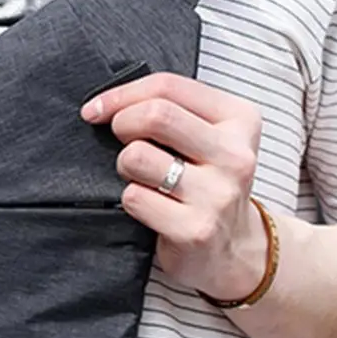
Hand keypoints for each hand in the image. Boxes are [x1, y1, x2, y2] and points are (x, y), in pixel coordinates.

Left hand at [81, 73, 267, 300]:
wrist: (234, 251)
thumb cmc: (207, 183)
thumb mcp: (205, 136)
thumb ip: (170, 110)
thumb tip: (102, 105)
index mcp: (240, 120)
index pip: (168, 86)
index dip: (122, 94)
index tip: (96, 109)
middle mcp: (235, 155)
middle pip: (156, 115)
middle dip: (122, 124)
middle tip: (120, 141)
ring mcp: (218, 195)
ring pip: (137, 156)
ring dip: (125, 166)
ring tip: (141, 178)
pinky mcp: (196, 230)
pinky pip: (134, 197)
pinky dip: (131, 200)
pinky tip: (150, 208)